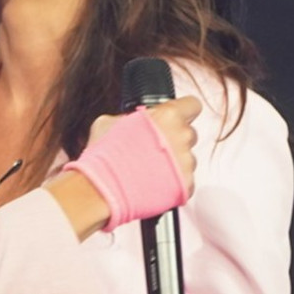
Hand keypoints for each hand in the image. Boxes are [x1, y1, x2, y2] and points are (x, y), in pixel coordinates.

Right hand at [47, 95, 200, 238]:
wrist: (101, 188)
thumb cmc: (104, 155)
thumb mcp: (109, 122)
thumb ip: (130, 117)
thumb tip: (133, 120)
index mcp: (167, 115)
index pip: (192, 105)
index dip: (182, 112)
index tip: (173, 119)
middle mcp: (182, 136)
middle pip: (189, 134)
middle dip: (175, 140)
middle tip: (152, 148)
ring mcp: (186, 162)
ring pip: (187, 159)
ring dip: (173, 163)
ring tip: (149, 169)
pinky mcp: (186, 185)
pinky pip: (185, 182)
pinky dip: (173, 184)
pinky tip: (152, 183)